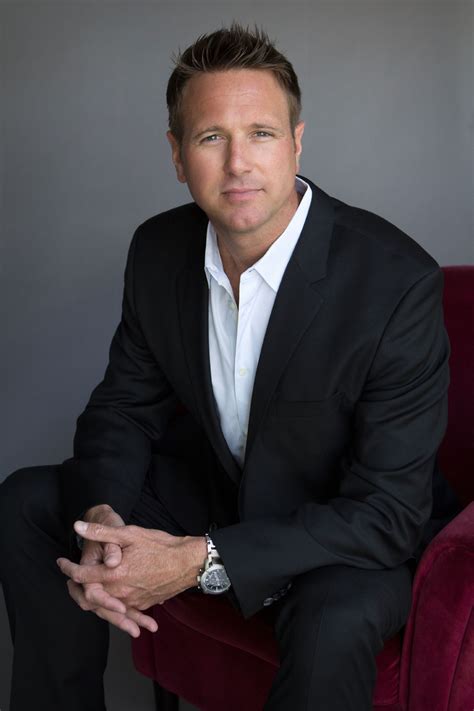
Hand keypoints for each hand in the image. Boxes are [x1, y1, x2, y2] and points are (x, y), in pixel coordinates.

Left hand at [57, 520, 206, 631]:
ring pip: (105, 605)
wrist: (188, 563)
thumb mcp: (130, 534)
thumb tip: (78, 527)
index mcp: (114, 574)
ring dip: (94, 598)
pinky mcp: (142, 605)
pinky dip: (113, 604)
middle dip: (76, 588)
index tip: (61, 562)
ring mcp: (132, 602)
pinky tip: (112, 597)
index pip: (81, 576)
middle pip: (89, 597)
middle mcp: (120, 593)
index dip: (68, 569)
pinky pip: (122, 609)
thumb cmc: (161, 546)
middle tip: (70, 580)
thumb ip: (102, 532)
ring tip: (87, 588)